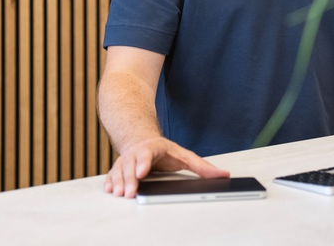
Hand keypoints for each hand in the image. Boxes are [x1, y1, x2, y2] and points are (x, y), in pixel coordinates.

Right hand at [103, 136, 229, 197]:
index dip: (144, 162)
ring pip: (120, 169)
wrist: (141, 139)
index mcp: (154, 147)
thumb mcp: (184, 156)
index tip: (142, 172)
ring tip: (119, 193)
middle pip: (132, 164)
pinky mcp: (119, 166)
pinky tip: (110, 189)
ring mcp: (127, 158)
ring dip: (118, 181)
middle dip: (130, 178)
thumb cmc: (164, 151)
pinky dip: (110, 180)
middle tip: (130, 192)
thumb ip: (202, 167)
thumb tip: (223, 175)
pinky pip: (112, 172)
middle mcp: (138, 152)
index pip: (148, 153)